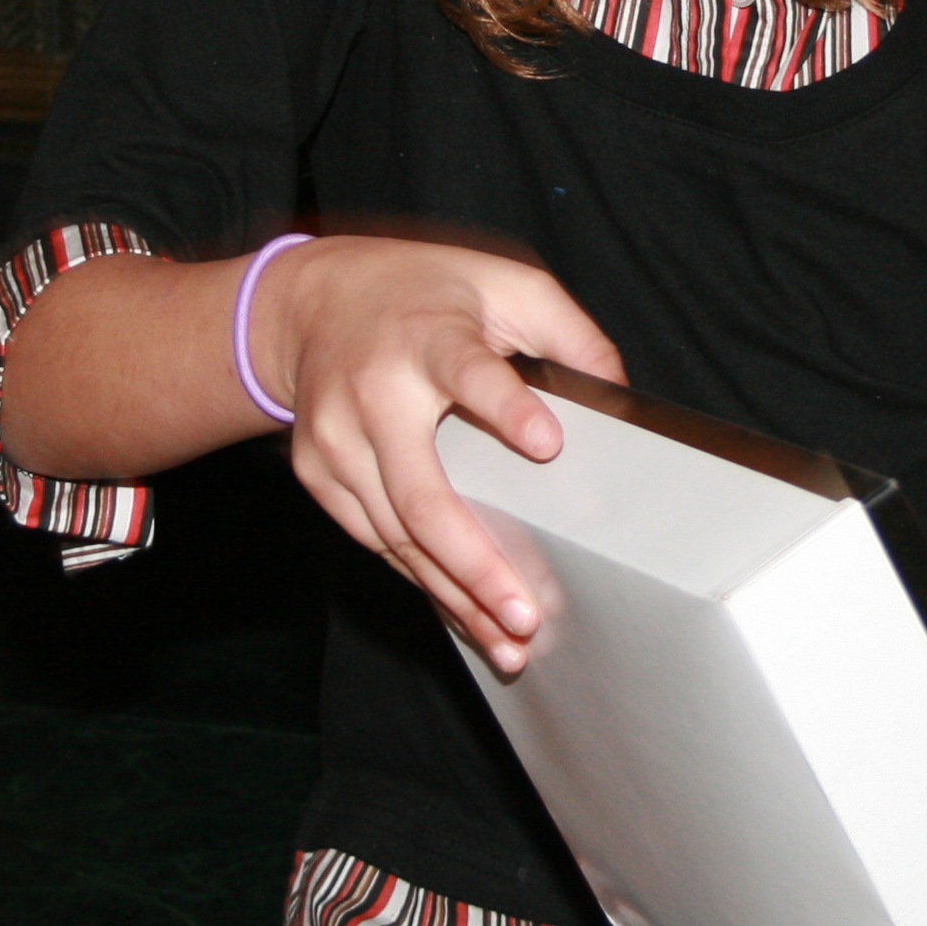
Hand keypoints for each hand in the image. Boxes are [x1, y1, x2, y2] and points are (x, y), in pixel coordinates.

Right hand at [250, 237, 626, 674]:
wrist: (307, 305)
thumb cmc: (421, 293)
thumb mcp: (503, 283)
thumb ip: (567, 331)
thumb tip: (619, 395)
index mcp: (427, 338)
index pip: (468, 373)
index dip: (506, 408)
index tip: (548, 444)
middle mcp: (373, 393)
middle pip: (422, 493)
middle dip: (476, 562)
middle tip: (527, 614)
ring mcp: (336, 441)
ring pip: (397, 536)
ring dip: (454, 594)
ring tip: (507, 642)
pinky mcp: (319, 475)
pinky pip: (375, 541)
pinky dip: (420, 582)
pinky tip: (462, 615)